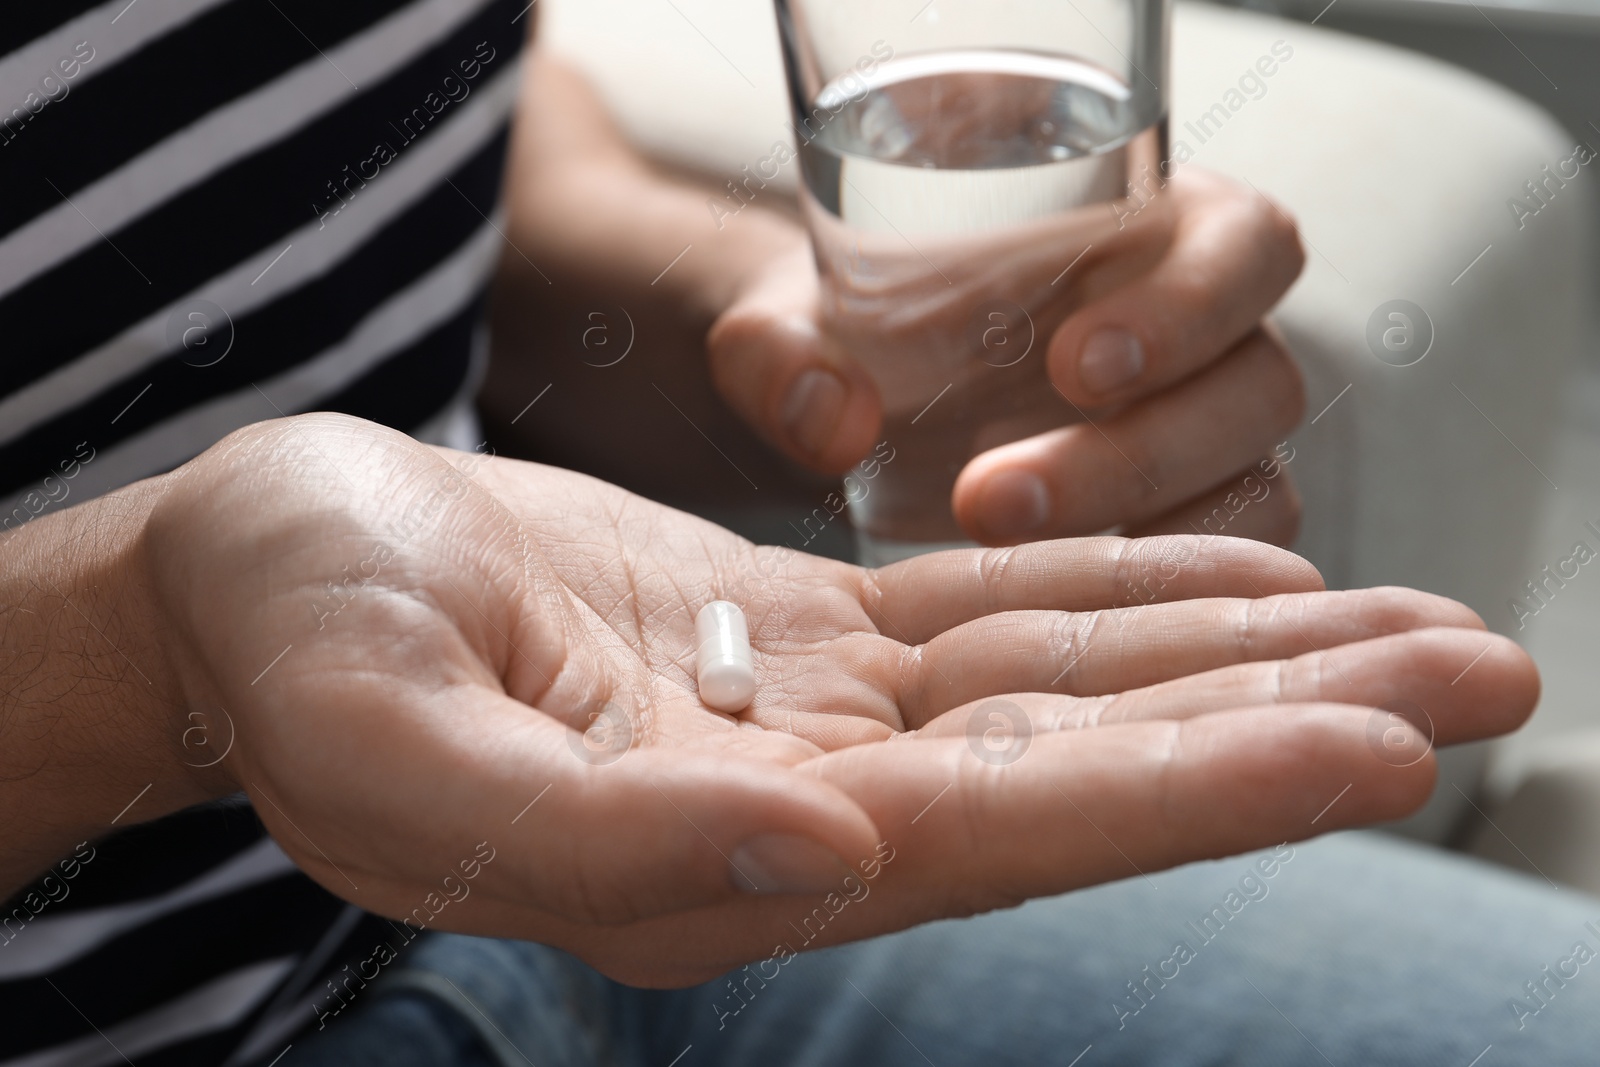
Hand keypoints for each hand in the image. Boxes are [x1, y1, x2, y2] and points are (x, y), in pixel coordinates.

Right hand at [147, 414, 1530, 986]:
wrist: (246, 571)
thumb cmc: (288, 642)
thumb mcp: (387, 745)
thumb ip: (606, 832)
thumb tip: (834, 859)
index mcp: (710, 861)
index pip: (1010, 831)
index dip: (1201, 786)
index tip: (1386, 743)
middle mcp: (793, 809)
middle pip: (1085, 763)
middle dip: (1287, 721)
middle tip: (1487, 672)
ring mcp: (804, 723)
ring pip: (1062, 682)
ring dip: (1239, 651)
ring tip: (1412, 628)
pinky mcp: (788, 638)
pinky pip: (986, 616)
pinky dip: (1119, 593)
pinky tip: (1236, 585)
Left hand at [707, 169, 1306, 545]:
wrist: (853, 389)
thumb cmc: (854, 321)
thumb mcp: (793, 319)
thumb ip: (782, 352)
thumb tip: (827, 419)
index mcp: (1155, 229)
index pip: (1243, 245)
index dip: (1190, 304)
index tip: (1078, 365)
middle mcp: (1211, 333)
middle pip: (1256, 386)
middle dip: (1138, 450)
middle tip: (990, 498)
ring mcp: (1210, 434)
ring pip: (1256, 488)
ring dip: (1147, 535)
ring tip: (1001, 561)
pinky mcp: (1190, 518)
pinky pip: (1224, 564)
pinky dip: (1160, 590)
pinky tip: (1057, 609)